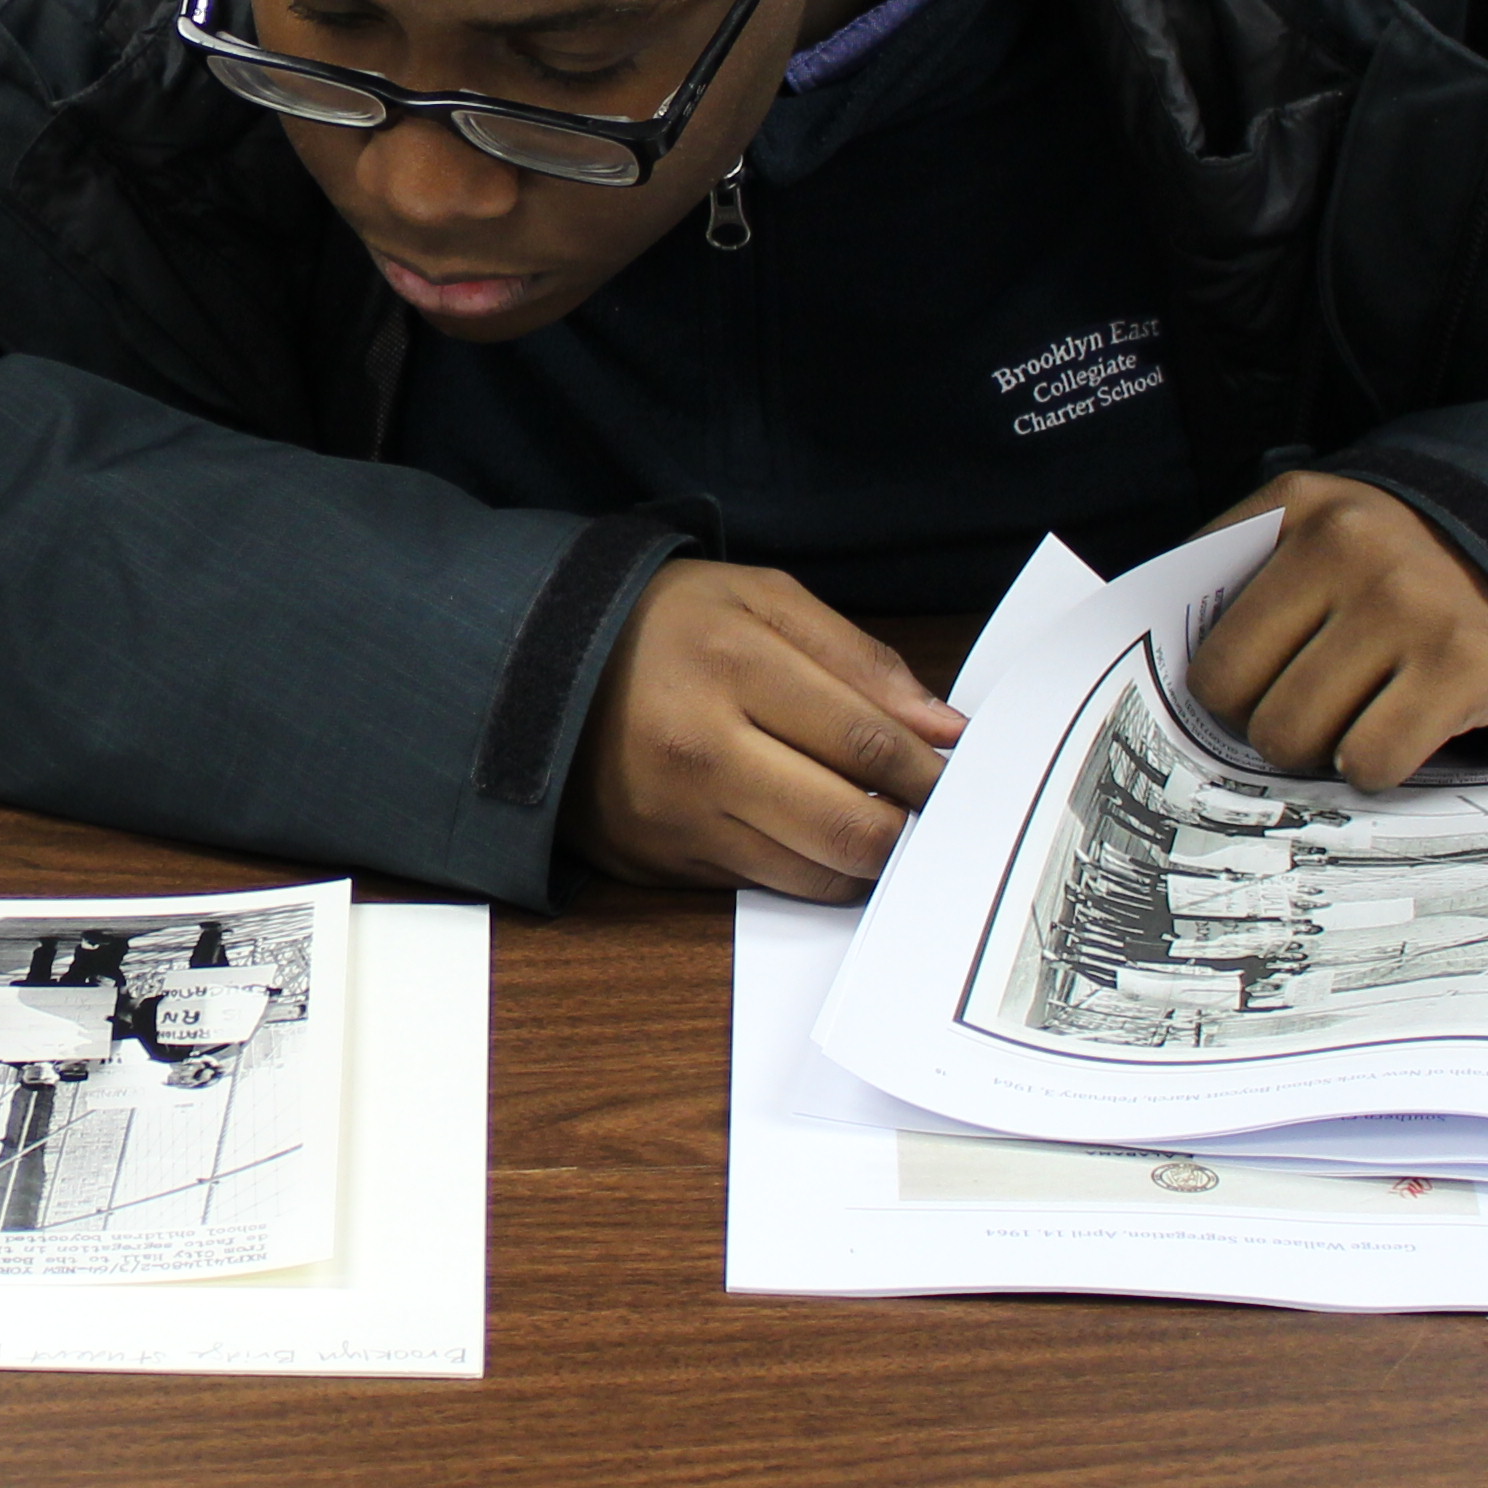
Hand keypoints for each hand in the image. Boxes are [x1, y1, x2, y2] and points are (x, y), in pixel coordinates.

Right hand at [570, 558, 967, 901]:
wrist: (532, 663)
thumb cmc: (662, 625)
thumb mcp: (759, 601)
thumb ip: (857, 659)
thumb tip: (941, 729)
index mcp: (732, 666)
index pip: (866, 741)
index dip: (927, 767)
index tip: (955, 773)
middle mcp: (702, 750)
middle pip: (850, 826)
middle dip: (907, 826)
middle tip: (925, 811)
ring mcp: (678, 817)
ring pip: (814, 872)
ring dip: (862, 856)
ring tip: (872, 820)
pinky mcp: (660, 863)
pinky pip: (765, 886)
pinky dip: (806, 868)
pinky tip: (812, 833)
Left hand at [1188, 472, 1487, 783]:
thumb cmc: (1411, 562)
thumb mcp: (1323, 533)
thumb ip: (1247, 581)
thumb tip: (1167, 671)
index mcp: (1298, 508)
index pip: (1201, 633)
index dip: (1222, 684)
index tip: (1251, 694)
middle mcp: (1349, 544)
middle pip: (1235, 695)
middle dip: (1266, 722)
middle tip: (1310, 713)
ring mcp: (1409, 603)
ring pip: (1294, 735)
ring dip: (1320, 749)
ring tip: (1357, 717)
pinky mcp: (1466, 662)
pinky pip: (1368, 761)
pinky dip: (1376, 767)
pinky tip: (1401, 731)